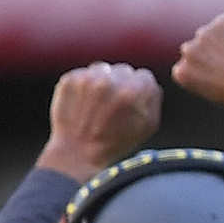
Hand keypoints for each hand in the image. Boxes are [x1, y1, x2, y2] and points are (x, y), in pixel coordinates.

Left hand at [39, 63, 160, 181]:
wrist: (78, 153)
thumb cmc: (116, 143)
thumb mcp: (148, 126)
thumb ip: (153, 99)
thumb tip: (150, 85)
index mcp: (134, 91)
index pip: (144, 75)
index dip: (140, 90)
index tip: (132, 101)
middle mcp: (111, 81)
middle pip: (124, 70)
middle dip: (122, 84)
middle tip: (114, 104)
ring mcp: (88, 78)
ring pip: (103, 69)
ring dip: (103, 82)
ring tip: (98, 104)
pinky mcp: (69, 79)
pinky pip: (84, 74)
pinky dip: (85, 86)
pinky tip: (84, 104)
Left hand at [172, 12, 223, 116]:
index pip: (222, 31)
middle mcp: (205, 30)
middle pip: (205, 42)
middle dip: (214, 55)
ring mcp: (192, 50)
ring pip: (193, 57)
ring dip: (202, 66)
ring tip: (222, 80)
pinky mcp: (183, 70)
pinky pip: (183, 74)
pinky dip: (194, 81)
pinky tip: (213, 87)